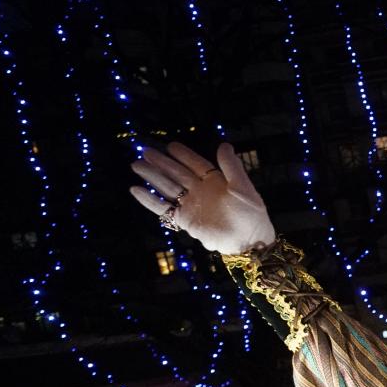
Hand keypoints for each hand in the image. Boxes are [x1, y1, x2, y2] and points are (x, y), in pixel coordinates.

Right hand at [129, 142, 275, 254]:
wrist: (248, 242)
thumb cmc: (250, 215)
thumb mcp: (244, 188)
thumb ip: (232, 167)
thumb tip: (224, 145)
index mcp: (215, 182)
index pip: (196, 164)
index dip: (184, 155)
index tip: (170, 146)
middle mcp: (200, 191)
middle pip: (177, 173)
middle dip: (162, 163)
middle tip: (145, 151)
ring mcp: (191, 205)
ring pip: (168, 187)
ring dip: (153, 177)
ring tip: (137, 165)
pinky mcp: (184, 220)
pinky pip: (164, 208)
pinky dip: (150, 200)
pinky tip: (136, 189)